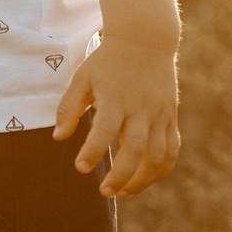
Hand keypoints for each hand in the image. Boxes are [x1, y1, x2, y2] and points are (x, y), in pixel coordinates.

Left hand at [53, 34, 178, 196]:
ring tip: (123, 192)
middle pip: (136, 150)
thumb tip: (58, 138)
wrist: (146, 39)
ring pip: (157, 156)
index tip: (81, 167)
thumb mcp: (83, 78)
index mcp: (116, 98)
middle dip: (121, 176)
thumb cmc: (108, 61)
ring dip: (142, 180)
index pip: (104, 130)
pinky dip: (162, 169)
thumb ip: (69, 107)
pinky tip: (147, 180)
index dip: (93, 151)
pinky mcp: (171, 117)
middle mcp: (141, 108)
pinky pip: (172, 149)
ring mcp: (160, 114)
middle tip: (104, 191)